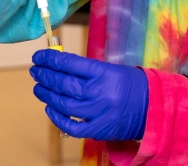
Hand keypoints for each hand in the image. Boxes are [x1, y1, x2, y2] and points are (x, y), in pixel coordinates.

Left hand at [30, 50, 148, 140]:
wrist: (153, 108)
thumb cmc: (132, 85)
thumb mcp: (113, 70)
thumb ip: (88, 70)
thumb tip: (61, 66)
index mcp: (104, 73)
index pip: (69, 64)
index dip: (50, 59)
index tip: (39, 57)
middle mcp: (99, 92)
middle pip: (63, 83)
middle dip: (45, 76)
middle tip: (35, 71)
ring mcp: (97, 112)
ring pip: (63, 104)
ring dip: (46, 95)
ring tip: (39, 87)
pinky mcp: (97, 129)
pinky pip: (71, 125)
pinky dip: (57, 117)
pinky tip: (50, 108)